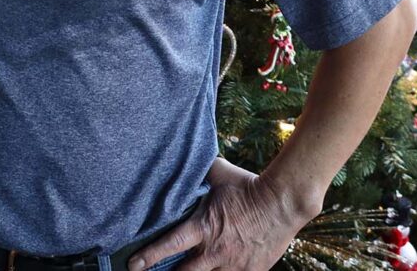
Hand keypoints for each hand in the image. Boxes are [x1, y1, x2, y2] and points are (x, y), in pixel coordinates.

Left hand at [127, 159, 315, 270]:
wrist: (283, 203)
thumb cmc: (248, 186)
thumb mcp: (218, 173)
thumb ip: (197, 171)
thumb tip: (181, 157)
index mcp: (204, 226)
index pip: (169, 245)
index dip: (149, 256)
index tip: (132, 264)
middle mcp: (215, 251)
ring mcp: (233, 265)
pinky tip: (216, 270)